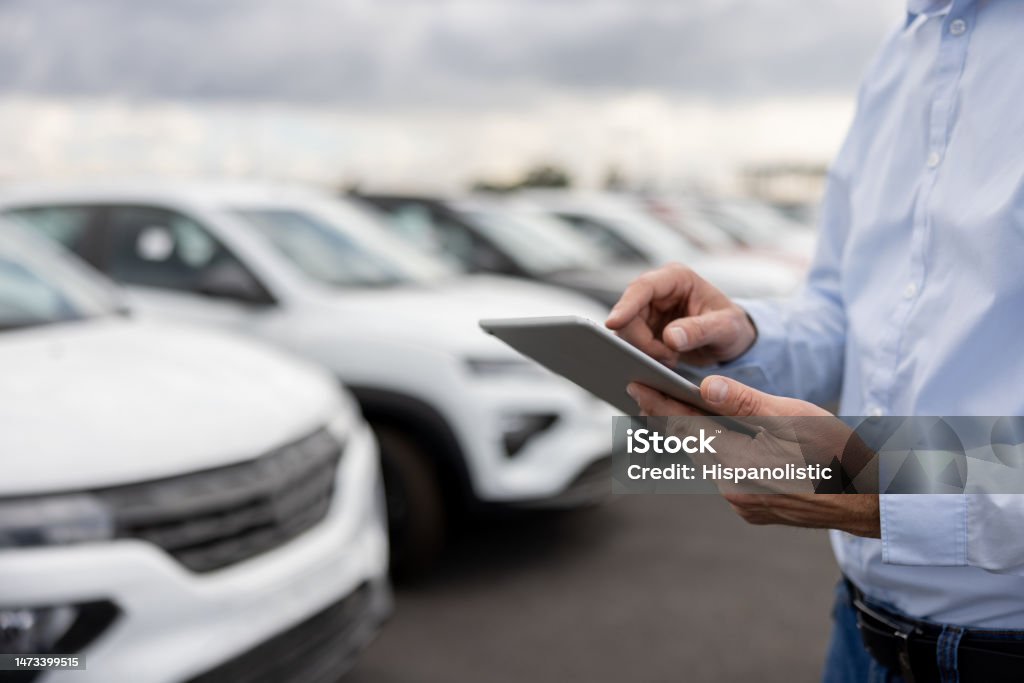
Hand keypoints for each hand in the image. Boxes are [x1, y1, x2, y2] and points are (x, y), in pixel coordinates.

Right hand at [606, 263, 756, 366]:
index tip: (613, 323)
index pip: (643, 287)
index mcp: (677, 278)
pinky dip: (645, 356)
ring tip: (671, 359)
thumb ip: (700, 330)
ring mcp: (648, 310)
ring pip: (626, 331)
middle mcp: (658, 291)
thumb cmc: (732, 327)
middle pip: (629, 313)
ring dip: (644, 350)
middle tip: (667, 357)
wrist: (731, 341)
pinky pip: (632, 343)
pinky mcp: (645, 328)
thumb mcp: (725, 328)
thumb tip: (670, 337)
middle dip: (641, 340)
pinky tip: (665, 361)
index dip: (626, 305)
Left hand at [627, 375, 880, 537]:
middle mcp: (734, 490)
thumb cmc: (837, 452)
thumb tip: (704, 389)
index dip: (658, 404)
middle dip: (668, 417)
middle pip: (691, 446)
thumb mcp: (793, 417)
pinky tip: (713, 435)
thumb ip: (743, 403)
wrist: (870, 498)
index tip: (634, 386)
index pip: (686, 428)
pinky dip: (716, 452)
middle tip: (643, 391)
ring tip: (672, 407)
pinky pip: (725, 475)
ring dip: (692, 435)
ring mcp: (744, 504)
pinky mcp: (755, 510)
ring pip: (707, 460)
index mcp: (740, 465)